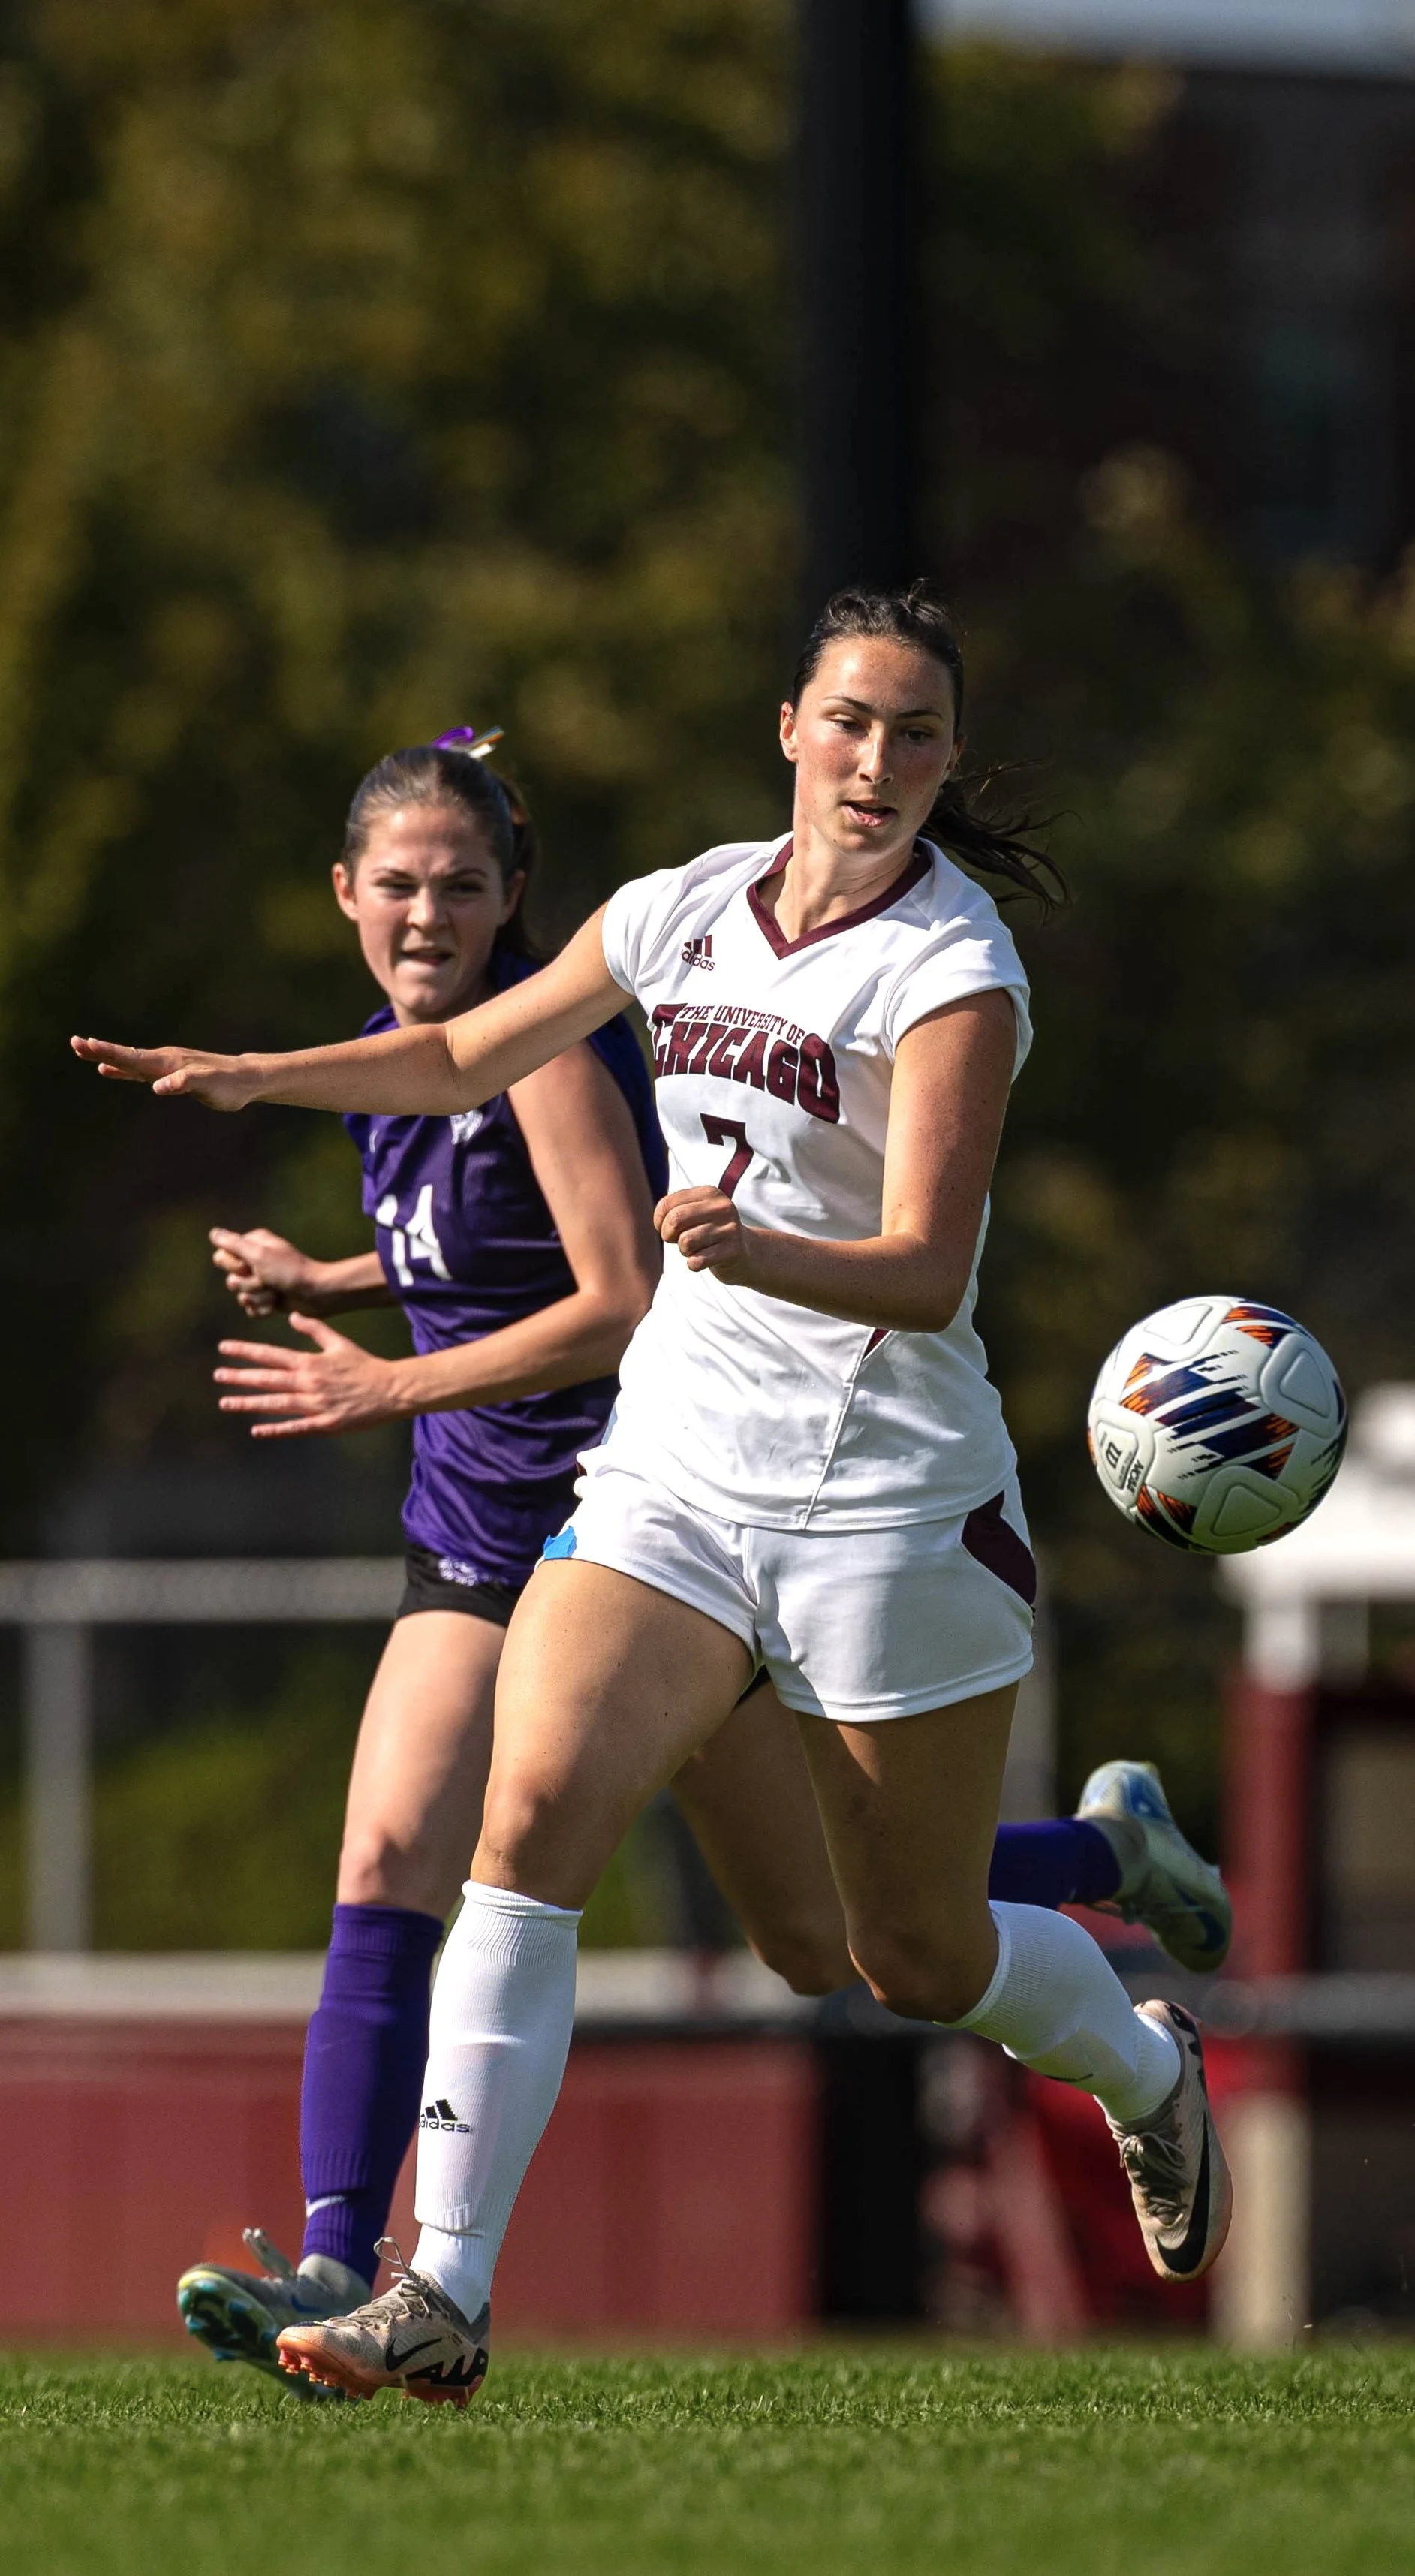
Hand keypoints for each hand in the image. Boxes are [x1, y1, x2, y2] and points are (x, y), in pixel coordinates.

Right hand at [70, 1036, 258, 1109]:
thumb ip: (185, 1083)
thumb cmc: (229, 1084)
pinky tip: (109, 1071)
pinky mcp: (170, 1074)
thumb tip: (158, 1086)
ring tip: (83, 1050)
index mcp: (168, 1063)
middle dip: (99, 1050)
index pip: (132, 1057)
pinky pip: (140, 1071)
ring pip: (130, 1060)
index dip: (108, 1053)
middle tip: (74, 1043)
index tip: (86, 1044)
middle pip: (126, 1055)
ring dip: (107, 1057)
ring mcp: (166, 1065)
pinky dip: (122, 1070)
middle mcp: (164, 1060)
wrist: (246, 1079)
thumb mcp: (209, 1086)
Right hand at [211, 1227, 322, 1319]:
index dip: (232, 1266)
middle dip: (249, 1284)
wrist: (316, 1294)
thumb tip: (213, 1233)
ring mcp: (262, 1281)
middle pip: (231, 1279)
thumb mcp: (260, 1254)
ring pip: (241, 1296)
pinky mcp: (267, 1299)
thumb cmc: (290, 1271)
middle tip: (268, 1280)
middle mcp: (255, 1261)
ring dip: (259, 1297)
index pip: (222, 1257)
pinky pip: (251, 1309)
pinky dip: (263, 1309)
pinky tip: (276, 1304)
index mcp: (253, 1245)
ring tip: (276, 1292)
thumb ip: (234, 1244)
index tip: (250, 1266)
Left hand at [214, 1314, 406, 1437]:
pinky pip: (295, 1427)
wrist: (391, 1390)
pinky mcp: (324, 1423)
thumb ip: (314, 1330)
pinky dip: (275, 1430)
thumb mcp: (339, 1343)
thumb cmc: (364, 1365)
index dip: (246, 1351)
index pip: (271, 1355)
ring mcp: (315, 1405)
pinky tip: (256, 1430)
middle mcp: (309, 1383)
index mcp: (310, 1362)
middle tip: (218, 1375)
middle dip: (240, 1377)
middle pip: (268, 1379)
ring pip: (276, 1404)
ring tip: (226, 1402)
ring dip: (249, 1403)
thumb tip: (294, 1316)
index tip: (225, 1349)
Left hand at [654, 1186, 755, 1281]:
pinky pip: (697, 1261)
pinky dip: (694, 1264)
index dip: (660, 1221)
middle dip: (668, 1235)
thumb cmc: (710, 1231)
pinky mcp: (734, 1250)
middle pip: (675, 1220)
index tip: (669, 1228)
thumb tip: (660, 1221)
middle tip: (678, 1240)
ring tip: (697, 1248)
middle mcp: (722, 1207)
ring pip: (686, 1242)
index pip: (667, 1204)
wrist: (746, 1251)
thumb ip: (674, 1209)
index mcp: (709, 1193)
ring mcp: (730, 1228)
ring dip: (685, 1251)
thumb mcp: (696, 1212)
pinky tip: (705, 1259)